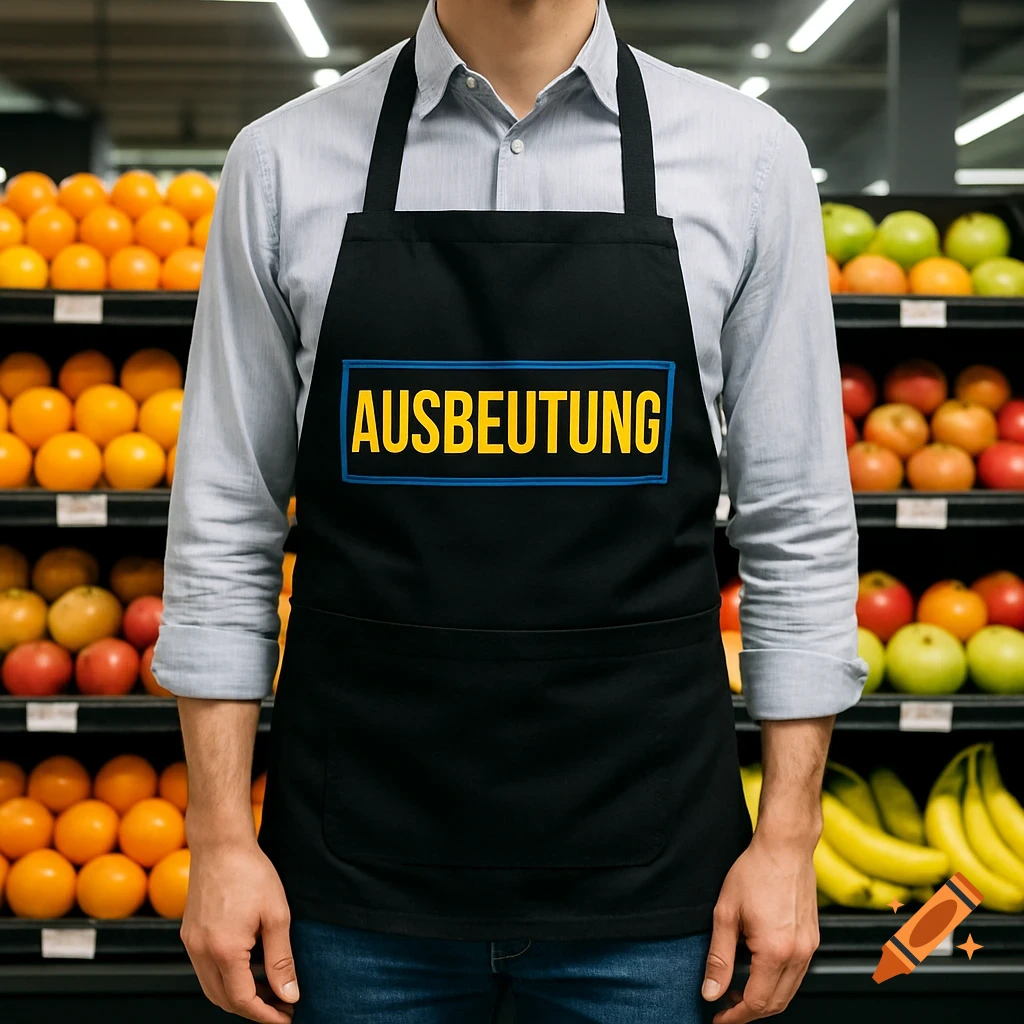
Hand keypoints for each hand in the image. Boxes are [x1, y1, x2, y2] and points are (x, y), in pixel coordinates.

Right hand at [181, 840, 298, 1022]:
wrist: (220, 843)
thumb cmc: (251, 872)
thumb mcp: (277, 915)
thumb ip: (281, 959)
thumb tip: (289, 994)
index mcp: (223, 950)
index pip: (242, 1000)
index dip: (265, 1014)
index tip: (286, 1016)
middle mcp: (201, 951)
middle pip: (223, 1000)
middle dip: (252, 1009)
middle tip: (281, 1005)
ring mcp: (191, 943)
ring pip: (211, 987)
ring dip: (237, 995)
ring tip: (268, 990)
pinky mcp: (189, 934)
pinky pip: (204, 969)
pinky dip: (225, 978)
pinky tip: (248, 968)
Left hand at [702, 831, 818, 1022]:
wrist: (786, 847)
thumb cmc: (755, 871)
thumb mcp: (726, 913)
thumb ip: (718, 957)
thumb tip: (710, 993)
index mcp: (775, 951)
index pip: (756, 1002)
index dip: (735, 1016)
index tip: (718, 1019)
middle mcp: (798, 954)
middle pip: (775, 1004)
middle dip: (748, 1011)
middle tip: (724, 1006)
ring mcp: (809, 948)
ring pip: (788, 992)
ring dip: (764, 999)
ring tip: (736, 990)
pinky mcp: (813, 939)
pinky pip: (796, 975)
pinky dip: (777, 983)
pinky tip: (757, 971)